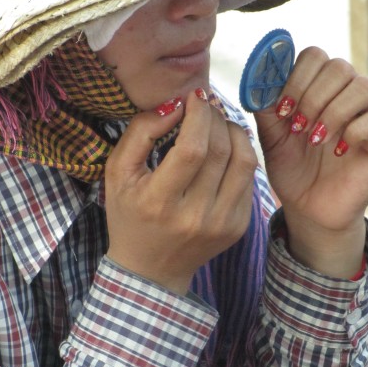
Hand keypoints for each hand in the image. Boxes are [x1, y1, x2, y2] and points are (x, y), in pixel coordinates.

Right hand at [105, 90, 256, 294]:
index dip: (199, 115)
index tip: (194, 98)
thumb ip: (141, 133)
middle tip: (206, 107)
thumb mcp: (118, 173)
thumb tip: (175, 105)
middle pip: (221, 151)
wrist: (152, 269)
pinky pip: (249, 180)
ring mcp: (222, 223)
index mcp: (160, 202)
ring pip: (245, 162)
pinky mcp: (238, 226)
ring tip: (219, 124)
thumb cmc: (129, 215)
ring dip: (235, 132)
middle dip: (216, 118)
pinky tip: (225, 150)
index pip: (192, 149)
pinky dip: (241, 155)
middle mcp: (195, 215)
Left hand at [254, 46, 367, 276]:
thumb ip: (264, 102)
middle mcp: (346, 93)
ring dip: (333, 112)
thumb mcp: (270, 134)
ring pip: (363, 86)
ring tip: (315, 140)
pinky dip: (355, 130)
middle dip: (312, 97)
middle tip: (298, 128)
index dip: (295, 79)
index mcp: (318, 86)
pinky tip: (338, 150)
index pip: (314, 56)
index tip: (282, 111)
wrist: (307, 207)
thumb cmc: (290, 167)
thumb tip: (259, 70)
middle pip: (338, 66)